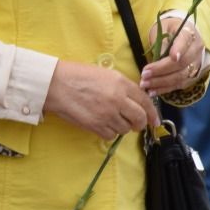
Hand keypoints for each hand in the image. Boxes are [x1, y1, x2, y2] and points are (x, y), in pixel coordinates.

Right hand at [43, 60, 159, 140]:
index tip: (154, 120)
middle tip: (135, 124)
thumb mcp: (104, 74)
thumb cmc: (76, 75)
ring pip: (125, 129)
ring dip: (121, 127)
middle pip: (139, 118)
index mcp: (121, 83)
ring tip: (110, 119)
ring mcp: (107, 114)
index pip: (145, 100)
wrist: (55, 84)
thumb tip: (134, 100)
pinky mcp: (96, 125)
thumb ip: (122, 86)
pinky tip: (101, 124)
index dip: (152, 112)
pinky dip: (108, 132)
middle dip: (140, 123)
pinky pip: (111, 135)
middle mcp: (118, 99)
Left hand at [142, 16, 206, 97]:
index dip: (179, 49)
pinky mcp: (191, 76)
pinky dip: (165, 89)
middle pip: (182, 63)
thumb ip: (162, 41)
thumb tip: (159, 58)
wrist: (181, 35)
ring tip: (145, 84)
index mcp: (189, 33)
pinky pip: (179, 85)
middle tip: (144, 74)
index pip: (185, 41)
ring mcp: (196, 64)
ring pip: (181, 76)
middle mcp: (196, 50)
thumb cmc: (168, 30)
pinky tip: (152, 91)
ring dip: (161, 82)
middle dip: (161, 70)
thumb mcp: (162, 28)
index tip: (172, 57)